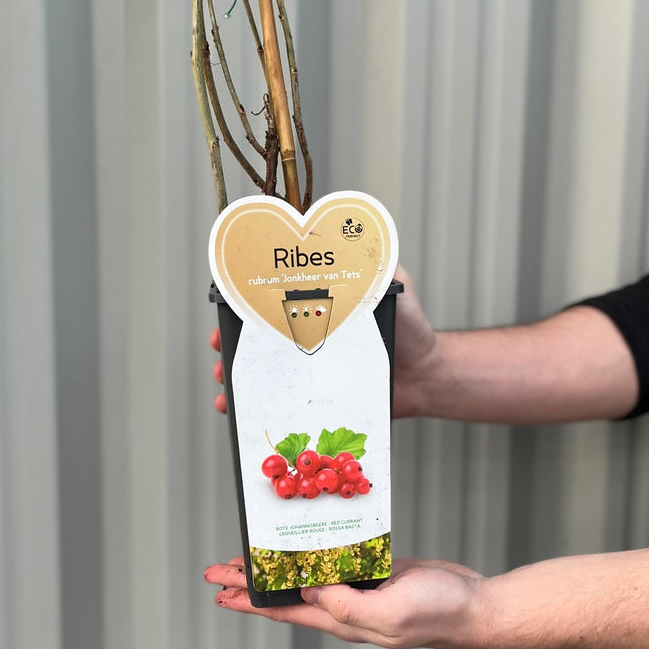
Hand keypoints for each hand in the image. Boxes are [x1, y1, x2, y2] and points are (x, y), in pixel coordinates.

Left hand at [202, 555, 489, 648]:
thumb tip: (305, 592)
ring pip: (306, 576)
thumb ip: (346, 605)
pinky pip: (334, 561)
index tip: (218, 591)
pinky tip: (302, 543)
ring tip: (249, 557)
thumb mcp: (389, 612)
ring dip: (277, 567)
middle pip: (286, 595)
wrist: (473, 605)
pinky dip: (312, 552)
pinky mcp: (376, 571)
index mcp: (341, 620)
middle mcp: (343, 607)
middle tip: (217, 570)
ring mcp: (359, 589)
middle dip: (250, 583)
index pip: (284, 611)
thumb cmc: (436, 613)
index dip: (249, 602)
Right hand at [209, 262, 439, 417]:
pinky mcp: (316, 399)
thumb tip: (354, 237)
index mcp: (318, 306)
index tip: (230, 305)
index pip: (273, 300)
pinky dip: (256, 408)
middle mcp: (308, 336)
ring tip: (224, 382)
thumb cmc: (411, 328)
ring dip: (235, 376)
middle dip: (232, 340)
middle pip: (258, 337)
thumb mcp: (393, 285)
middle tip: (221, 346)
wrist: (427, 375)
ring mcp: (310, 370)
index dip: (246, 302)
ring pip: (261, 371)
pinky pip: (280, 404)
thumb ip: (377, 264)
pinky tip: (237, 411)